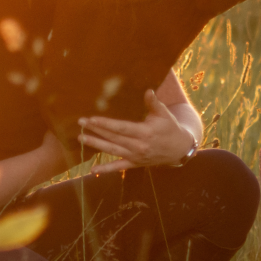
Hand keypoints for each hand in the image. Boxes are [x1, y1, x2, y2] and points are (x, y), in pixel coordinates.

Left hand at [78, 91, 194, 167]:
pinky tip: (92, 170)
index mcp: (145, 133)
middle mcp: (139, 146)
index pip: (121, 128)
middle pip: (113, 138)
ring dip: (96, 145)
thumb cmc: (170, 128)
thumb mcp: (164, 114)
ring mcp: (136, 156)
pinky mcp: (135, 163)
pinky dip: (106, 170)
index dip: (105, 124)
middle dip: (96, 131)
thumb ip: (154, 103)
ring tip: (81, 139)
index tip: (91, 119)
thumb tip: (148, 90)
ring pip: (112, 151)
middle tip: (80, 124)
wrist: (179, 149)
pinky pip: (119, 167)